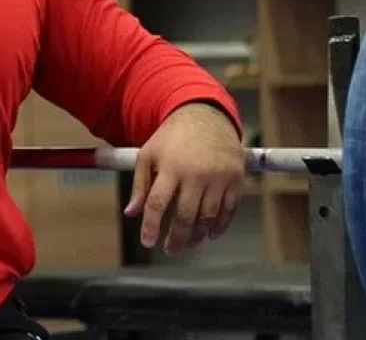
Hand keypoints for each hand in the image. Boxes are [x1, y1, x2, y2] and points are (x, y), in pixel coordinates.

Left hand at [124, 102, 244, 254]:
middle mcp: (195, 173)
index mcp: (170, 167)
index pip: (157, 203)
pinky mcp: (235, 179)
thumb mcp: (148, 154)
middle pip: (185, 215)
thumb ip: (140, 184)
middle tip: (170, 249)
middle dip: (177, 238)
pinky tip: (210, 234)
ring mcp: (218, 177)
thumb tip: (131, 213)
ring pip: (208, 217)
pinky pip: (229, 210)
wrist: (205, 116)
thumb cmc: (172, 138)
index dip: (150, 226)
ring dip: (198, 236)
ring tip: (188, 244)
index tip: (147, 242)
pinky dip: (220, 226)